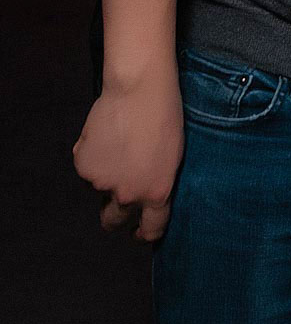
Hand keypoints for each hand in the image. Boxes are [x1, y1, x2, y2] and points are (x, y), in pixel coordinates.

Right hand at [72, 69, 183, 242]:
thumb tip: (143, 192)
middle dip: (114, 218)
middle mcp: (128, 194)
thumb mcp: (172, 157)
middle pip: (114, 220)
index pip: (151, 229)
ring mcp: (103, 182)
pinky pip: (86, 166)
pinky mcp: (84, 166)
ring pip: (99, 187)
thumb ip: (156, 181)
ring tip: (117, 143)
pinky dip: (91, 155)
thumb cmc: (165, 116)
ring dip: (105, 174)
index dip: (144, 233)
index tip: (138, 233)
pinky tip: (104, 134)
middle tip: (114, 207)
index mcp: (157, 193)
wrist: (140, 90)